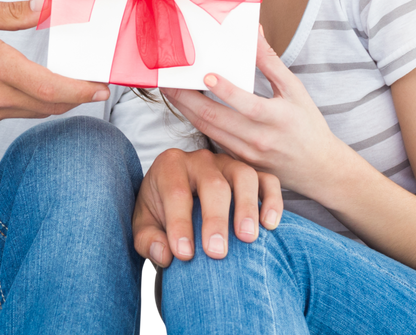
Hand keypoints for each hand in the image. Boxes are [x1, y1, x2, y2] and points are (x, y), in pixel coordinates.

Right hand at [0, 0, 109, 126]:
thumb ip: (12, 11)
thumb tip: (48, 6)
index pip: (50, 89)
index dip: (81, 91)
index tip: (102, 87)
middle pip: (49, 106)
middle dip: (76, 97)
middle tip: (94, 85)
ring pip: (32, 113)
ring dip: (54, 102)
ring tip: (69, 87)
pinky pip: (11, 115)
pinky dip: (28, 104)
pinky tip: (28, 88)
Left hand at [133, 148, 282, 268]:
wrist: (176, 195)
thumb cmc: (161, 210)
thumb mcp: (144, 224)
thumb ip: (147, 239)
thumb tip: (163, 253)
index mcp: (170, 166)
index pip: (176, 192)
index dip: (179, 223)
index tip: (184, 254)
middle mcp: (200, 160)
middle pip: (213, 184)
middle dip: (215, 219)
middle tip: (217, 253)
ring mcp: (228, 164)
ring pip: (243, 176)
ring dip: (247, 207)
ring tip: (247, 238)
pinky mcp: (250, 173)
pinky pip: (267, 179)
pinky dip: (272, 200)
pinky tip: (270, 225)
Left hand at [161, 31, 345, 199]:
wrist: (318, 169)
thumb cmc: (307, 125)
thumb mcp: (295, 90)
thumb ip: (271, 62)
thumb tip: (254, 31)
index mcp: (278, 118)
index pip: (248, 105)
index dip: (226, 90)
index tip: (206, 74)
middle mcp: (260, 139)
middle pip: (216, 119)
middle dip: (187, 99)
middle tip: (167, 80)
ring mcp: (246, 154)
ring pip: (208, 130)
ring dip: (185, 110)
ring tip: (169, 90)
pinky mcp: (238, 162)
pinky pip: (212, 140)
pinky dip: (196, 123)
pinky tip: (184, 107)